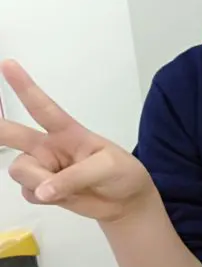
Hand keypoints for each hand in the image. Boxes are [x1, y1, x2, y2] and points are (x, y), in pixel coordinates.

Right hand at [0, 61, 154, 222]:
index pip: (43, 107)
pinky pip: (28, 193)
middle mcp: (48, 146)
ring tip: (67, 186)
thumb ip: (75, 177)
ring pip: (20, 170)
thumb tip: (43, 191)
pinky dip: (43, 197)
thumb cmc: (121, 173)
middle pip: (12, 134)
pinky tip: (64, 196)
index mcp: (68, 131)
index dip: (25, 87)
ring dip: (39, 180)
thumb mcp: (108, 167)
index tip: (7, 64)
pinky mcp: (40, 189)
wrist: (126, 202)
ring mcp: (43, 168)